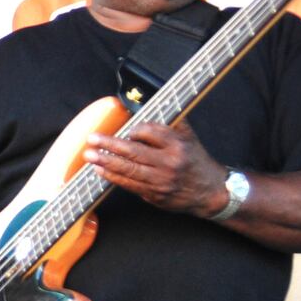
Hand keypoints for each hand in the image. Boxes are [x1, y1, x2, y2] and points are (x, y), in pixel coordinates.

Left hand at [83, 122, 228, 215]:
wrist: (210, 192)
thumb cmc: (195, 160)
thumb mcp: (189, 137)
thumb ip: (169, 123)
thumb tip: (147, 105)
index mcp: (178, 145)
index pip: (150, 133)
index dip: (135, 130)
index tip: (126, 130)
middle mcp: (169, 163)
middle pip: (134, 151)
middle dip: (110, 145)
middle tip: (93, 139)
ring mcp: (161, 181)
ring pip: (129, 170)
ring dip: (106, 162)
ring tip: (90, 155)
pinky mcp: (155, 195)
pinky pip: (130, 185)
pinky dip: (113, 177)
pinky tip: (100, 170)